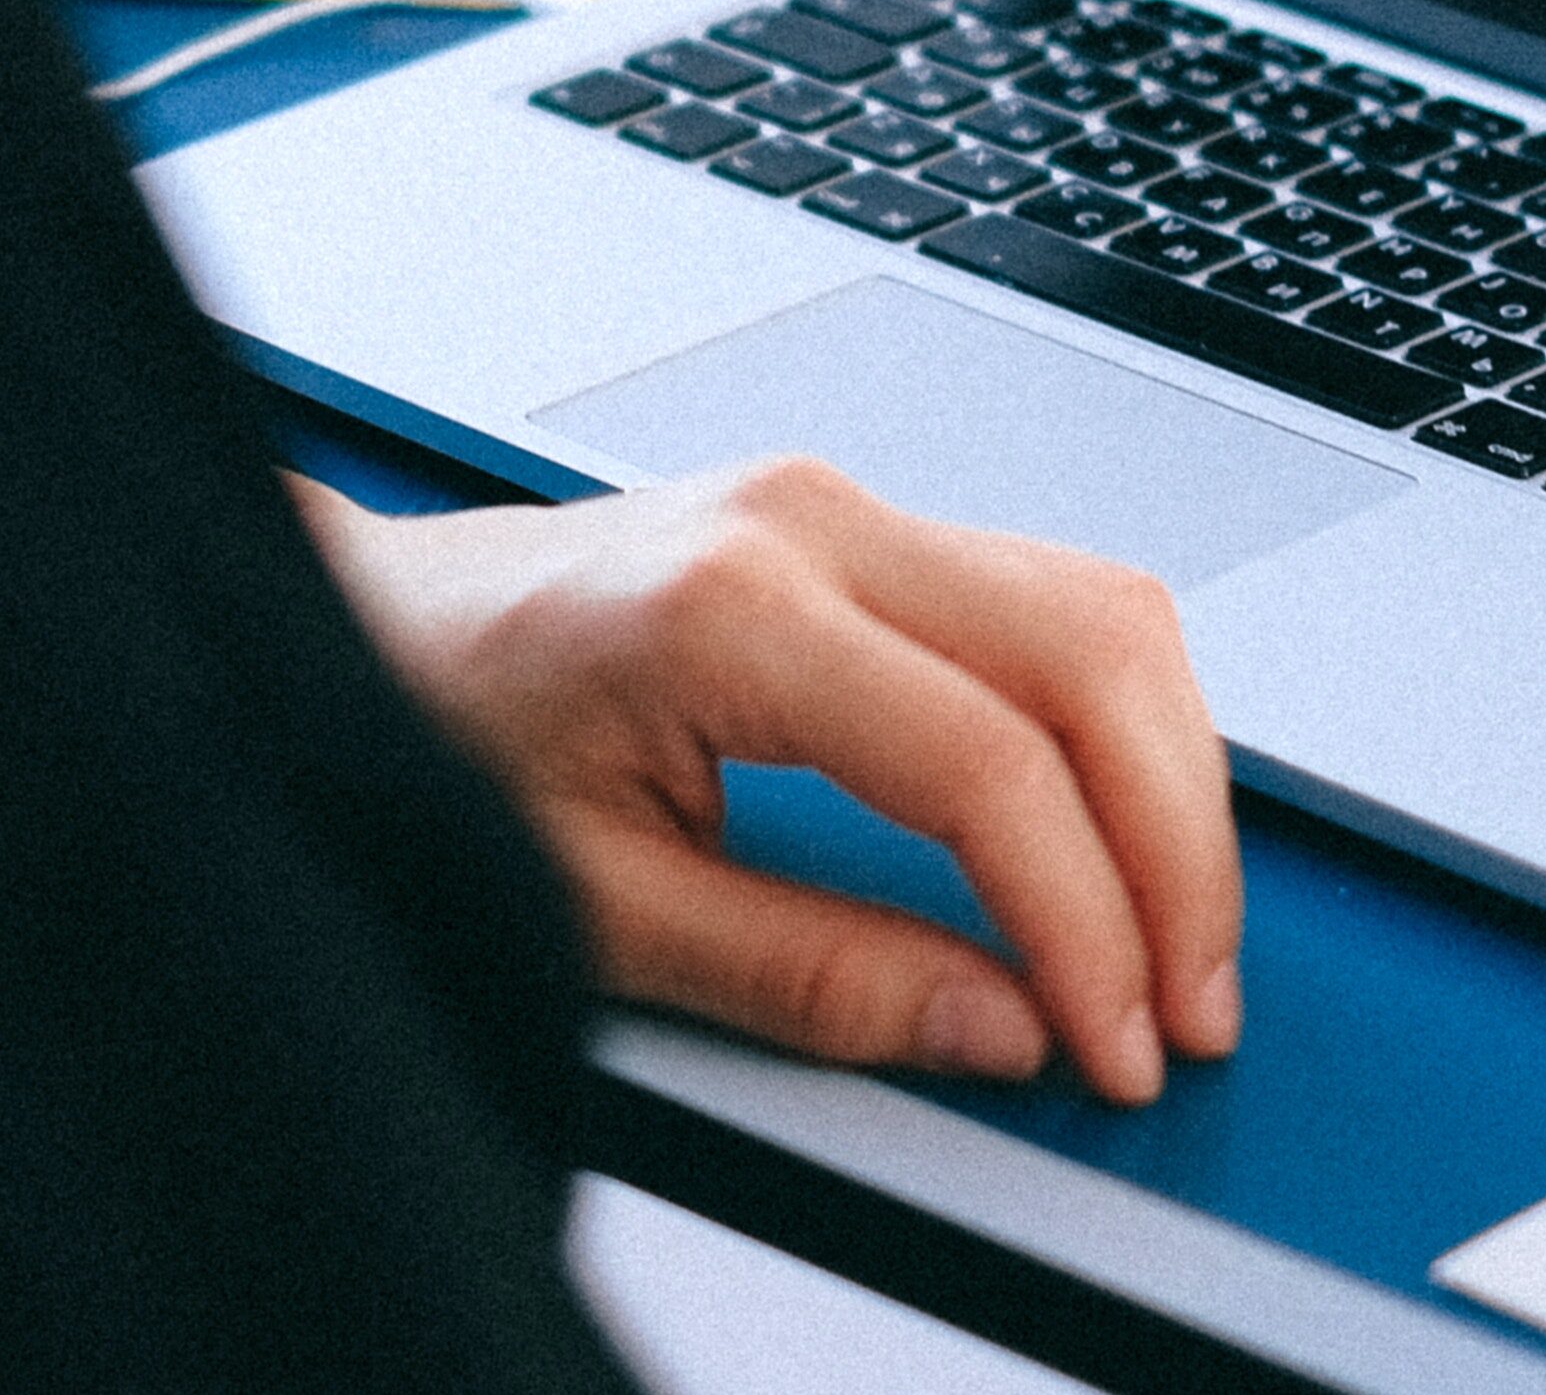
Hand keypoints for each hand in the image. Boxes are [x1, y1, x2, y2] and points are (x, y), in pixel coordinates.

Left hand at [296, 458, 1239, 1104]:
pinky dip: (1119, 722)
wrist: (358, 621)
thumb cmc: (439, 733)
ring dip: (1171, 781)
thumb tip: (999, 1028)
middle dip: (1174, 854)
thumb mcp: (600, 902)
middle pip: (1091, 661)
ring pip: (1102, 612)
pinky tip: (1121, 832)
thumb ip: (811, 974)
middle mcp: (808, 521)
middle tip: (1186, 1010)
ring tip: (1174, 943)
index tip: (1114, 1041)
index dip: (1084, 922)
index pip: (988, 763)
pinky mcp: (857, 523)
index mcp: (730, 606)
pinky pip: (1053, 599)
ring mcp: (840, 503)